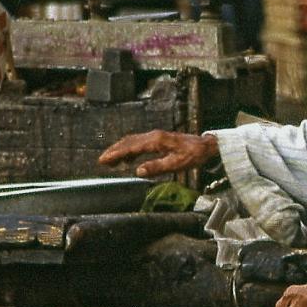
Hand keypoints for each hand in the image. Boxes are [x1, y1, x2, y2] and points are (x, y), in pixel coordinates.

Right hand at [97, 130, 219, 177]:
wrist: (205, 146)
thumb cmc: (192, 155)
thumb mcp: (176, 164)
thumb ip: (156, 167)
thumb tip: (138, 171)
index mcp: (155, 141)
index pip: (131, 147)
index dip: (116, 154)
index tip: (104, 160)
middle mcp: (153, 136)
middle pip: (128, 142)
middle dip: (114, 151)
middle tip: (102, 161)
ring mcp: (155, 136)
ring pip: (132, 141)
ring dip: (120, 149)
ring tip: (110, 160)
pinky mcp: (158, 139)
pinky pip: (139, 142)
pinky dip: (129, 149)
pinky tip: (128, 159)